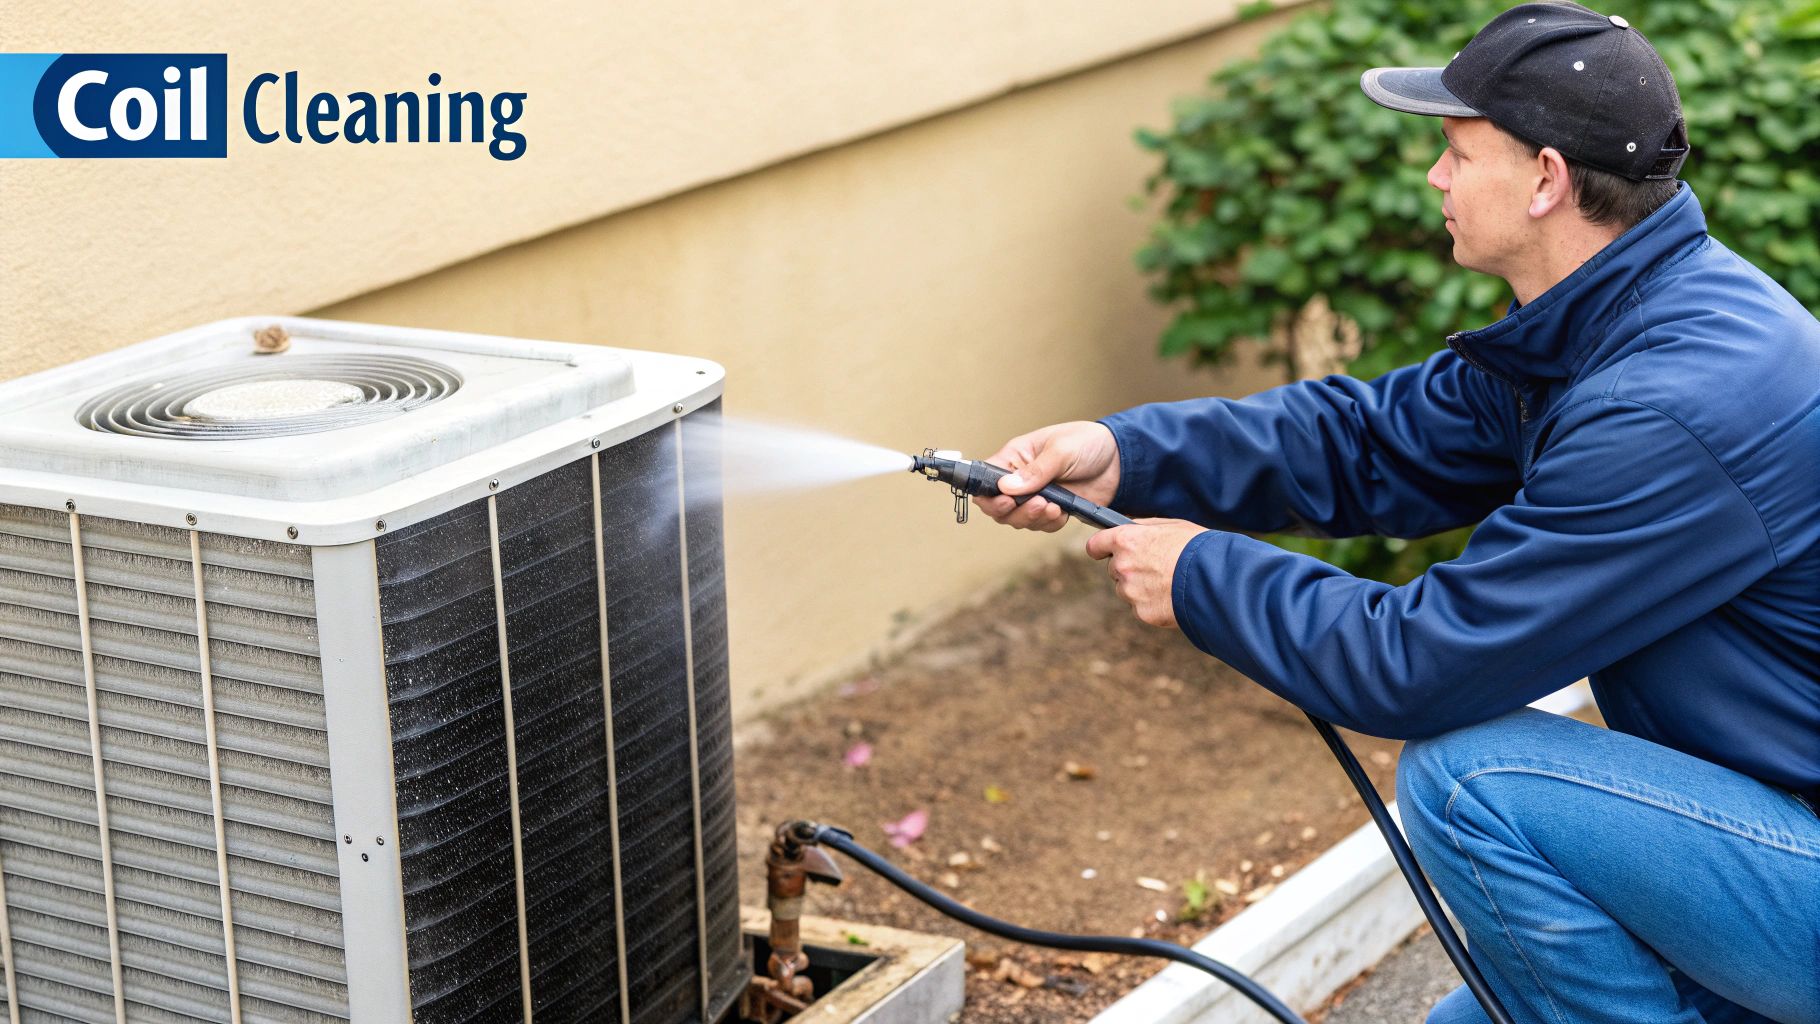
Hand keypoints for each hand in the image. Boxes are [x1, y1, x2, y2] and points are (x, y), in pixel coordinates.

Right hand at [972, 421, 1120, 531]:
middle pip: (998, 507)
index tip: (1005, 500)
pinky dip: (1049, 523)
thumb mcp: (1061, 450)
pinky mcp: (1053, 509)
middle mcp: (1021, 479)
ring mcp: (1036, 496)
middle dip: (1014, 511)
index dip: (989, 495)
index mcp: (1015, 457)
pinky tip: (1062, 512)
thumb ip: (1035, 471)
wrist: (1120, 459)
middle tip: (1036, 504)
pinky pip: (1041, 525)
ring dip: (1033, 518)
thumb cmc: (1088, 442)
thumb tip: (1007, 486)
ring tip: (1053, 507)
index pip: (986, 479)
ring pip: (1018, 519)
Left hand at [1085, 518, 1205, 627]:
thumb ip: (1143, 527)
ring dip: (1140, 587)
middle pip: (1114, 569)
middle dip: (1129, 568)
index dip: (1100, 548)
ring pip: (1127, 590)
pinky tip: (1171, 596)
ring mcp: (1131, 592)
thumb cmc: (1197, 548)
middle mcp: (1123, 566)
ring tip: (1168, 582)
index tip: (1102, 550)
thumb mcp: (1171, 525)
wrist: (1216, 580)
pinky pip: (1141, 608)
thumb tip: (1128, 526)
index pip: (1095, 545)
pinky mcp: (1142, 612)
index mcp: (1126, 541)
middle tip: (1156, 566)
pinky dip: (1152, 604)